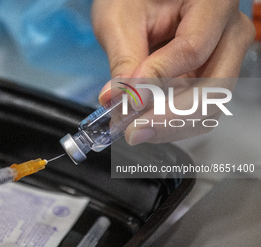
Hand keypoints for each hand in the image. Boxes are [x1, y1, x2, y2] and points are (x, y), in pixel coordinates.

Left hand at [92, 0, 254, 143]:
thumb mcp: (120, 21)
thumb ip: (124, 61)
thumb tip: (119, 101)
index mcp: (212, 3)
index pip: (192, 49)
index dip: (157, 79)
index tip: (128, 101)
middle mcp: (229, 31)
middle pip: (214, 88)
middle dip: (170, 116)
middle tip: (133, 131)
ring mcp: (223, 56)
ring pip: (210, 105)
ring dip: (170, 123)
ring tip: (134, 127)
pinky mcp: (209, 74)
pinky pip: (199, 106)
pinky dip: (172, 119)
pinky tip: (146, 120)